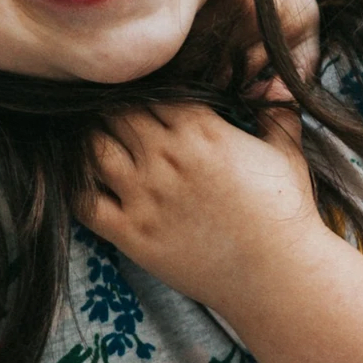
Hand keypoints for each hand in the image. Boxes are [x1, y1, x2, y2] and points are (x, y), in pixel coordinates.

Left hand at [78, 102, 329, 313]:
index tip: (139, 95)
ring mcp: (144, 195)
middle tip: (106, 116)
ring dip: (89, 142)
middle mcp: (166, 158)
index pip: (150, 90)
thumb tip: (275, 85)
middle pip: (115, 113)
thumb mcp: (286, 152)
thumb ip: (275, 112)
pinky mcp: (131, 233)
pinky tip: (84, 183)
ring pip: (92, 149)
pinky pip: (83, 201)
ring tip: (94, 143)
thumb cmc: (287, 213)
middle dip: (110, 110)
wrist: (280, 276)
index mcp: (201, 130)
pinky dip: (75, 187)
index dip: (142, 89)